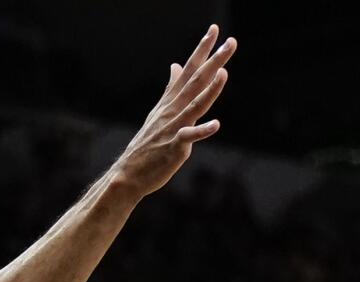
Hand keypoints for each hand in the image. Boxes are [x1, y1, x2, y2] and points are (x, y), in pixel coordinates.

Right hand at [113, 25, 236, 199]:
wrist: (129, 173)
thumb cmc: (147, 144)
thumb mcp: (159, 111)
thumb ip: (171, 88)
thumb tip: (175, 66)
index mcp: (171, 101)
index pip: (188, 70)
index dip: (201, 49)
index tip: (214, 29)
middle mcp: (173, 110)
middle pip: (196, 81)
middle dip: (213, 61)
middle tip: (230, 42)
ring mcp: (173, 127)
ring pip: (195, 104)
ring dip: (210, 89)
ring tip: (224, 73)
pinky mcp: (174, 147)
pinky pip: (189, 137)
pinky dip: (202, 130)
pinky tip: (216, 124)